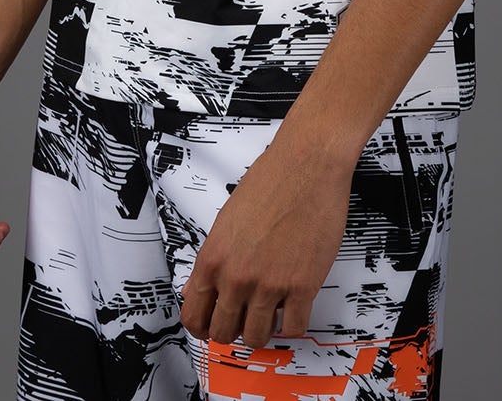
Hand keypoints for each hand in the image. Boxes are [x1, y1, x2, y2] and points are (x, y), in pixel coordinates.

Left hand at [178, 131, 353, 349]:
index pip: (193, 316)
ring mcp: (269, 285)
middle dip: (233, 329)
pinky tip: (292, 306)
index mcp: (213, 258)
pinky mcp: (302, 286)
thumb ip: (213, 258)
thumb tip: (198, 286)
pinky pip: (293, 328)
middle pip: (223, 333)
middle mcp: (237, 276)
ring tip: (270, 310)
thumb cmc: (271, 180)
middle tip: (244, 316)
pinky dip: (292, 323)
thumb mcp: (227, 218)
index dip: (202, 326)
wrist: (307, 164)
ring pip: (256, 337)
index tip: (212, 325)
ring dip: (263, 329)